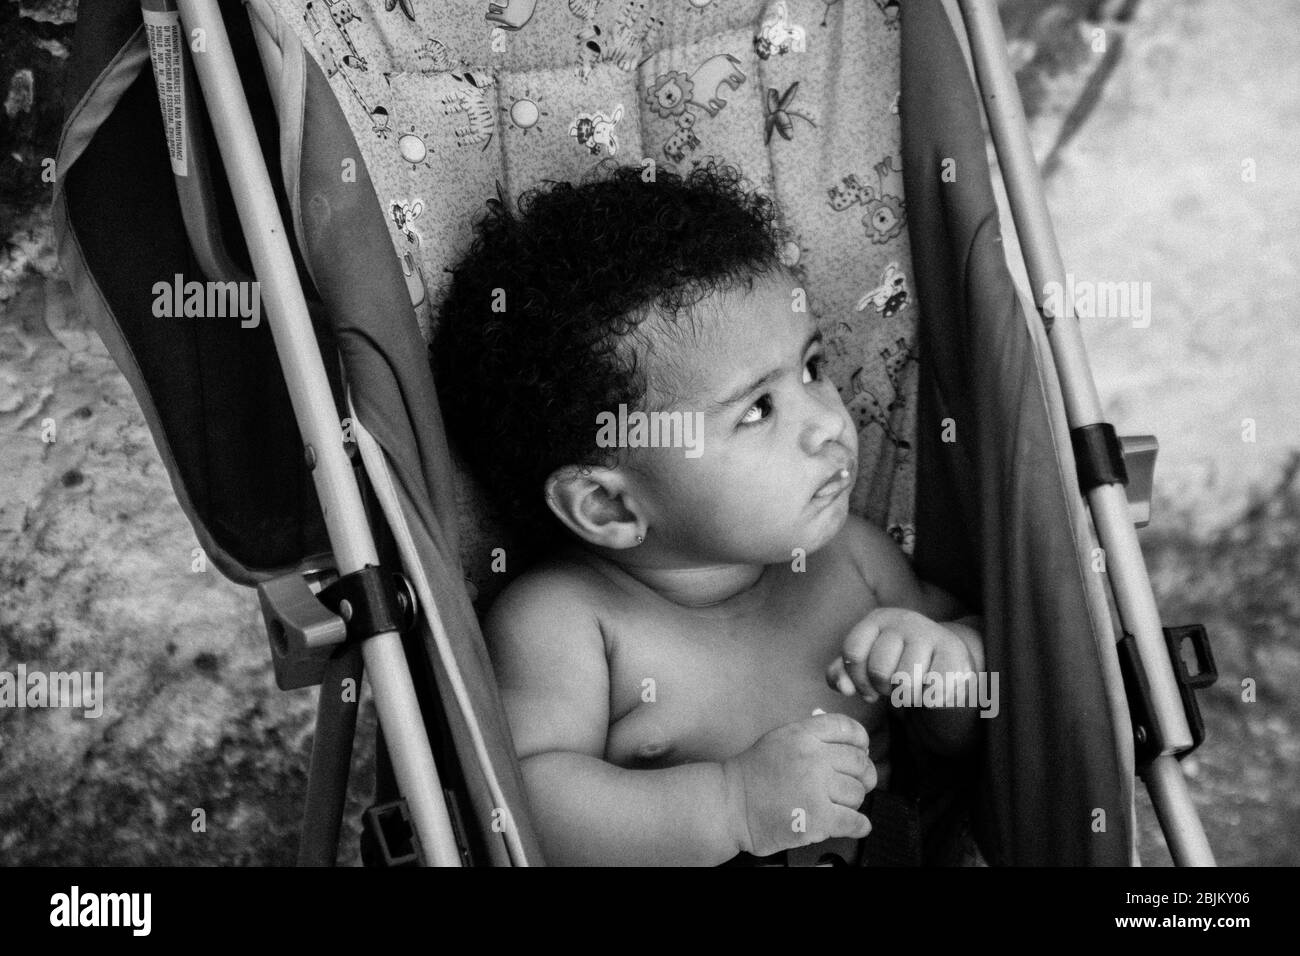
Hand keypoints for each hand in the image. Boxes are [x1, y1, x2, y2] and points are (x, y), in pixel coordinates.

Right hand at [721, 713, 875, 857]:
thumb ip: (812, 737)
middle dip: (863, 775)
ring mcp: (816, 788)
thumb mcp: (780, 739)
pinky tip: (856, 825)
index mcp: (803, 734)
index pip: (847, 729)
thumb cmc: (753, 774)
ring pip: (857, 793)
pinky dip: (859, 825)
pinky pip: (854, 821)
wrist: (731, 805)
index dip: (860, 740)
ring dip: (853, 802)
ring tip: (839, 805)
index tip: (862, 750)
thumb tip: (847, 742)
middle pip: (859, 762)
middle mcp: (813, 757)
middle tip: (858, 783)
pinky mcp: (818, 819)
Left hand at [827, 607, 976, 704]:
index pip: (853, 652)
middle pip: (879, 670)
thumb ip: (842, 674)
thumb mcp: (865, 664)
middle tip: (893, 688)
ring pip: (906, 682)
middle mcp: (904, 620)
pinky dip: (929, 700)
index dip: (857, 680)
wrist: (947, 660)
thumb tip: (843, 688)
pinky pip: (934, 689)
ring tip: (911, 690)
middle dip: (883, 689)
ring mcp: (931, 634)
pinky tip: (931, 693)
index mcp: (877, 619)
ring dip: (906, 697)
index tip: (868, 689)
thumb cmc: (898, 663)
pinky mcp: (955, 654)